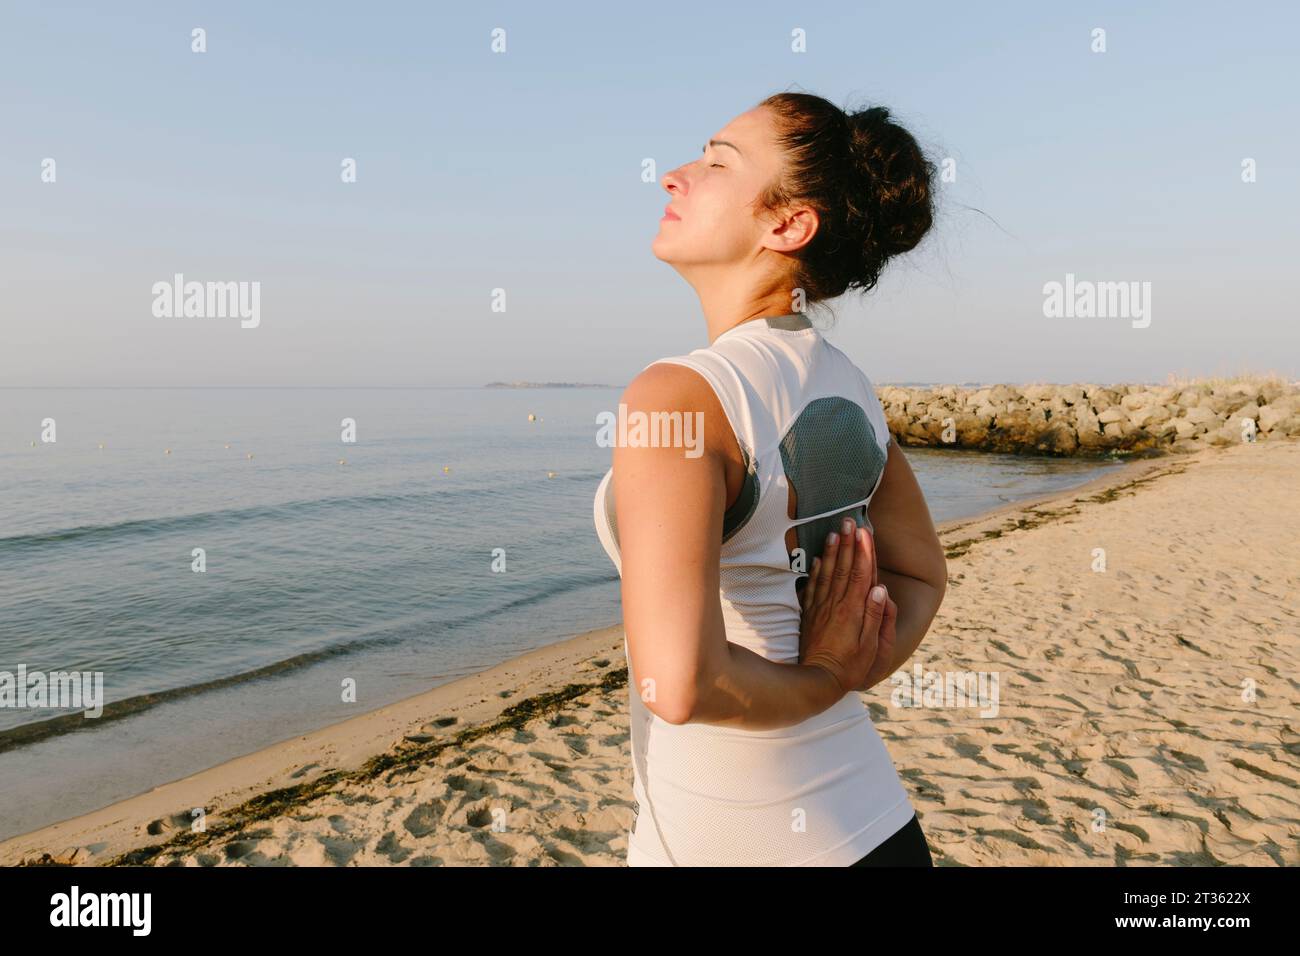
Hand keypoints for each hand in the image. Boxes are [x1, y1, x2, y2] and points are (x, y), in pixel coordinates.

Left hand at [798, 518, 898, 693]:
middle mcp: (836, 605)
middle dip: (848, 544)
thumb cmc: (849, 666)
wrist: (817, 680)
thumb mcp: (870, 646)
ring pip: (827, 573)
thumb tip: (880, 589)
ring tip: (834, 532)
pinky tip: (817, 559)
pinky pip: (813, 587)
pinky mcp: (810, 615)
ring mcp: (821, 608)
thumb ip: (875, 616)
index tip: (865, 532)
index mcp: (853, 610)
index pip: (860, 575)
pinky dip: (816, 571)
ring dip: (832, 551)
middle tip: (849, 521)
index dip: (864, 552)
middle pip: (843, 568)